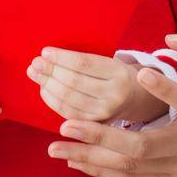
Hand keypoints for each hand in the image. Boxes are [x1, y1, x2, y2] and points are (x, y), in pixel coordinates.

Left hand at [26, 48, 166, 123]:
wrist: (141, 100)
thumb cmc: (119, 75)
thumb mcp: (112, 63)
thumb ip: (87, 62)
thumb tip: (50, 56)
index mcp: (119, 72)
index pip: (84, 63)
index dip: (61, 58)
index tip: (44, 52)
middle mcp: (115, 94)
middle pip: (74, 82)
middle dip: (49, 72)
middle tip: (35, 64)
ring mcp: (106, 112)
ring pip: (69, 99)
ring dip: (47, 85)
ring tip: (35, 74)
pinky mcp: (98, 125)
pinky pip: (69, 113)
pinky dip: (53, 101)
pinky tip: (44, 90)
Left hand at [46, 29, 176, 176]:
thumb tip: (172, 37)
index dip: (166, 90)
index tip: (142, 73)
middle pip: (144, 146)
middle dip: (102, 136)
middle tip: (66, 124)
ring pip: (131, 168)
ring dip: (91, 158)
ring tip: (56, 147)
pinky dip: (102, 172)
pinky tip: (76, 162)